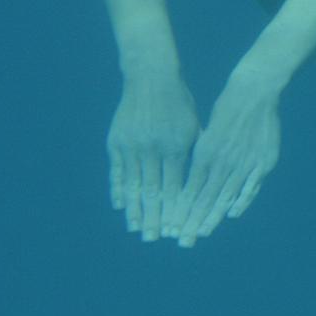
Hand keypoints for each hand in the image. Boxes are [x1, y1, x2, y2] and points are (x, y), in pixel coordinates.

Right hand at [107, 75, 198, 240]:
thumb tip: (199, 184)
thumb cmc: (179, 103)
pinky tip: (120, 206)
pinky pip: (117, 172)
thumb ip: (194, 155)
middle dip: (154, 217)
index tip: (174, 229)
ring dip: (134, 209)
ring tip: (136, 229)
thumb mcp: (193, 127)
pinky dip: (119, 190)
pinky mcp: (116, 142)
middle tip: (153, 239)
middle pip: (153, 191)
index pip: (175, 187)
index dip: (174, 210)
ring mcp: (132, 146)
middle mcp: (152, 149)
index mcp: (175, 147)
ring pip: (133, 185)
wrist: (150, 76)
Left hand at [174, 73, 282, 246]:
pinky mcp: (263, 161)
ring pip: (226, 196)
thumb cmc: (226, 109)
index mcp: (205, 152)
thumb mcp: (206, 132)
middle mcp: (223, 161)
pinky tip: (232, 214)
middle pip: (205, 198)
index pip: (190, 190)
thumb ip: (201, 157)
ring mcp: (244, 162)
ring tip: (203, 232)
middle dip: (193, 221)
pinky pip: (251, 187)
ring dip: (213, 216)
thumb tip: (190, 181)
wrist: (255, 92)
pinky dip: (241, 201)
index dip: (181, 210)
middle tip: (183, 241)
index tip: (172, 227)